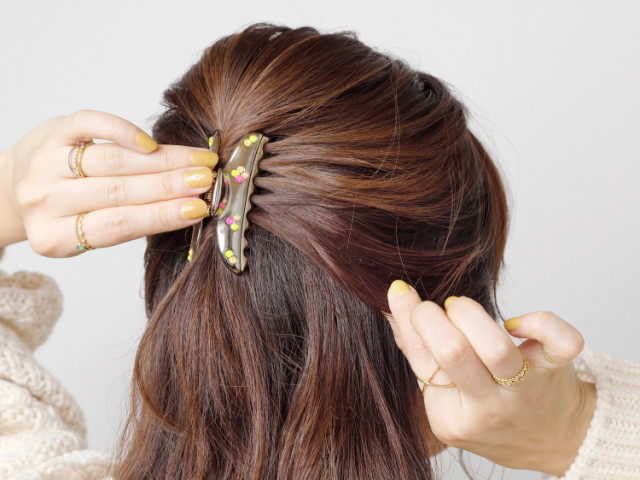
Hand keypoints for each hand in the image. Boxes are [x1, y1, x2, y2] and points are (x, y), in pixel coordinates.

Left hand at [0, 110, 217, 255]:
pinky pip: (88, 124)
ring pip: (111, 161)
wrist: (19, 188)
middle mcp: (45, 202)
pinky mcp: (51, 132)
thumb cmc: (68, 213)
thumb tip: (190, 205)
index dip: (161, 216)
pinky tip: (150, 142)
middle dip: (169, 186)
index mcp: (55, 238)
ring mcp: (45, 165)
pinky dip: (121, 130)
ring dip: (161, 160)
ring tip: (197, 161)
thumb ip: (128, 220)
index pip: (118, 225)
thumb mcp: (88, 230)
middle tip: (206, 181)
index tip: (198, 209)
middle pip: (118, 191)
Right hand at [386, 281, 595, 476]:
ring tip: (463, 310)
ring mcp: (523, 392)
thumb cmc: (490, 412)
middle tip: (440, 310)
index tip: (403, 291)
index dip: (410, 318)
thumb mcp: (446, 396)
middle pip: (453, 352)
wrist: (552, 441)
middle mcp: (486, 408)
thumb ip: (418, 351)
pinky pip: (559, 342)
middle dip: (436, 317)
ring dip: (472, 314)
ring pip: (496, 347)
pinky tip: (518, 324)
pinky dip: (540, 321)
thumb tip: (394, 300)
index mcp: (449, 417)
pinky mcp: (555, 372)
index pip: (421, 360)